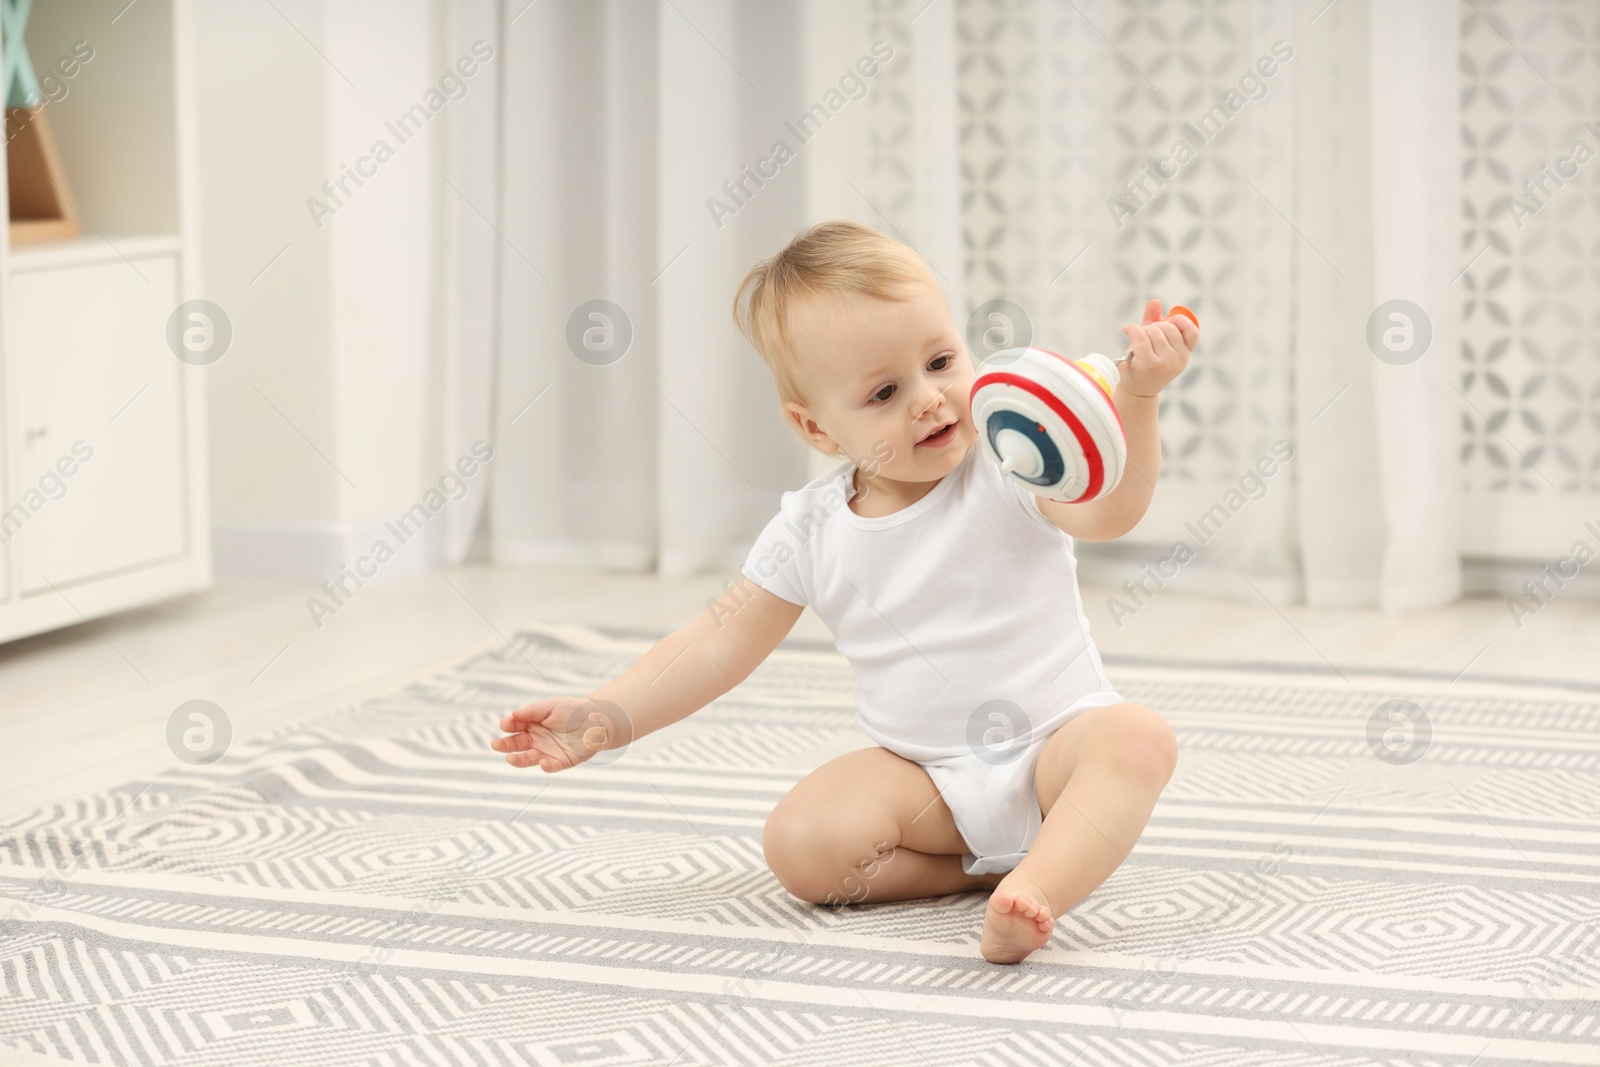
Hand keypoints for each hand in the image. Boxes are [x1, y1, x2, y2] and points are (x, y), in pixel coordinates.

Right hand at [490, 695, 629, 770]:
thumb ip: (532, 711)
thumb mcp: (551, 706)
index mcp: (533, 724)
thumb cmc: (573, 710)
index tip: (505, 724)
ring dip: (518, 760)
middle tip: (495, 744)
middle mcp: (537, 739)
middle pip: (516, 744)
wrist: (598, 720)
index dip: (509, 725)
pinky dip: (546, 766)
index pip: (515, 726)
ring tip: (510, 758)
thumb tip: (512, 715)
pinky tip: (543, 762)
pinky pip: (551, 766)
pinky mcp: (561, 761)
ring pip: (528, 758)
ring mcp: (548, 751)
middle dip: (505, 745)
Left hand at [1120, 298, 1197, 397]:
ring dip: (1141, 330)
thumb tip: (1155, 301)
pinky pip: (1141, 337)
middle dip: (1153, 326)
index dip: (1179, 321)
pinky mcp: (1149, 365)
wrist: (1136, 390)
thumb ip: (1155, 321)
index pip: (1192, 330)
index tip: (1166, 322)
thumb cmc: (1145, 363)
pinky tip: (1127, 330)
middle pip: (1168, 327)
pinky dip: (1132, 330)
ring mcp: (1165, 363)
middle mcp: (1179, 359)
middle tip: (1144, 334)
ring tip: (1136, 339)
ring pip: (1154, 331)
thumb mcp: (1154, 342)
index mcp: (1185, 353)